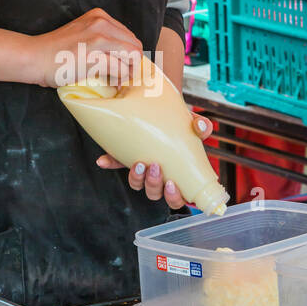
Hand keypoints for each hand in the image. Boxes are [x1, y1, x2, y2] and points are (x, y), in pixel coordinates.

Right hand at [27, 8, 142, 88]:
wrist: (34, 57)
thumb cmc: (55, 51)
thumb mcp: (81, 33)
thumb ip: (101, 37)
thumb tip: (123, 55)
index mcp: (99, 16)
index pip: (129, 36)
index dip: (129, 54)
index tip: (121, 66)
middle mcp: (101, 23)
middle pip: (135, 45)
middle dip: (132, 64)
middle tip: (121, 76)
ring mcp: (98, 39)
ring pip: (133, 56)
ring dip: (128, 72)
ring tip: (117, 80)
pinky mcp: (94, 56)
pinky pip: (121, 69)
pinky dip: (120, 79)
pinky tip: (112, 83)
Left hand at [96, 113, 213, 209]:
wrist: (161, 107)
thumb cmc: (181, 125)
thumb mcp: (192, 126)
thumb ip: (199, 126)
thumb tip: (202, 127)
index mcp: (176, 175)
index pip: (176, 198)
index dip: (173, 197)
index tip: (171, 184)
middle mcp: (158, 177)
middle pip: (154, 193)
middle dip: (153, 184)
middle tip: (155, 168)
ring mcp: (142, 168)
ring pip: (137, 185)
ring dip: (136, 178)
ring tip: (139, 163)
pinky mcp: (126, 155)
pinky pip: (115, 162)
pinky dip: (109, 161)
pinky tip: (103, 160)